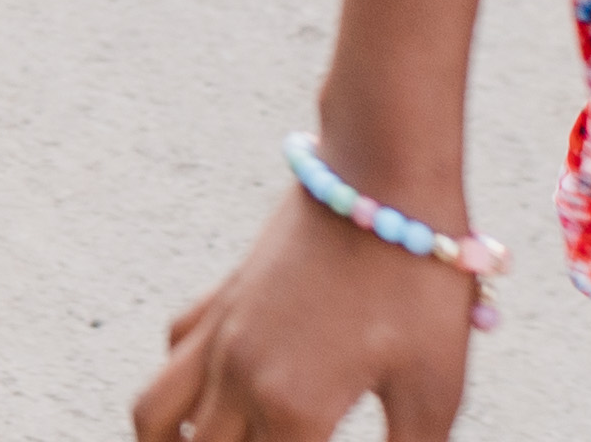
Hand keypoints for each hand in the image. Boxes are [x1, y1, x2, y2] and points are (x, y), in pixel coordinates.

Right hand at [133, 197, 477, 441]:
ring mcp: (221, 332)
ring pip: (156, 414)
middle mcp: (238, 375)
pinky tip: (212, 398)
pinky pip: (175, 354)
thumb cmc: (417, 285)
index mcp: (291, 410)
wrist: (381, 177)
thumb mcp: (434, 392)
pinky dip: (178, 391)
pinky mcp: (224, 296)